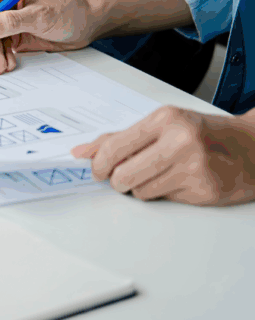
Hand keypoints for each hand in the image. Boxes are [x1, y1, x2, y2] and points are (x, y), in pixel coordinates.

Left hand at [71, 107, 254, 205]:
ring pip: (140, 192)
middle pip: (122, 176)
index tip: (97, 170)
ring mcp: (194, 166)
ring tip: (162, 174)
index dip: (98, 164)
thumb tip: (82, 152)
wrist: (253, 147)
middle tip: (127, 175)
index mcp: (164, 119)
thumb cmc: (204, 134)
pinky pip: (164, 200)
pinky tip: (180, 181)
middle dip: (118, 181)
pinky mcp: (204, 190)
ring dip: (143, 188)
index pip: (114, 148)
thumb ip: (119, 138)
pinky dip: (166, 194)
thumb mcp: (162, 125)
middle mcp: (179, 140)